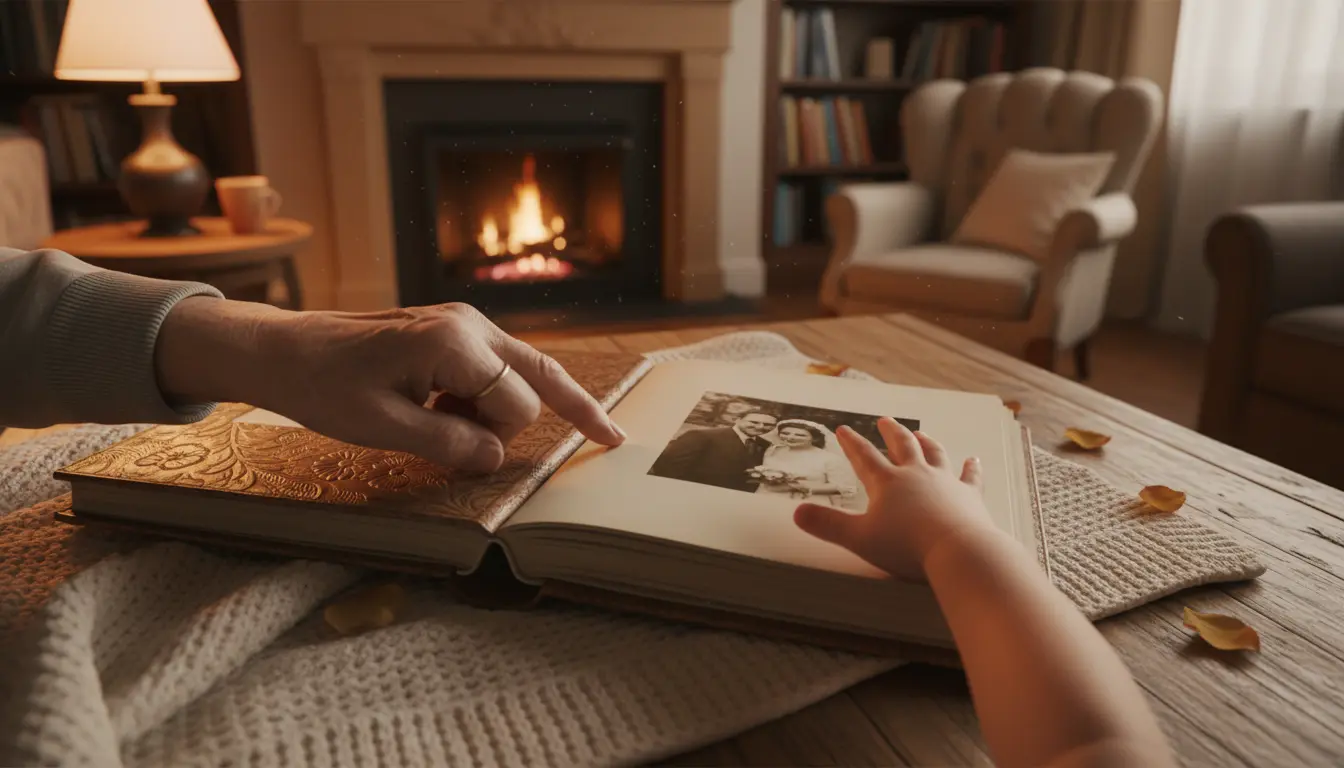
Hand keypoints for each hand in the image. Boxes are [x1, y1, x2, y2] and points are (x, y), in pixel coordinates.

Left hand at [156, 299, 625, 471]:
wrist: (282, 349)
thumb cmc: (324, 387)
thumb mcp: (383, 428)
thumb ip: (448, 443)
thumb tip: (497, 458)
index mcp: (453, 344)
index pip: (518, 403)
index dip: (501, 439)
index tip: (469, 457)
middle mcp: (468, 324)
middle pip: (540, 375)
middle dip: (560, 412)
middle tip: (595, 441)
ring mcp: (462, 320)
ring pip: (520, 372)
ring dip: (500, 410)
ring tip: (447, 427)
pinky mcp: (451, 327)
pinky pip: (493, 366)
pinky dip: (483, 398)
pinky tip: (443, 410)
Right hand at [793, 417, 990, 580]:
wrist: (958, 551)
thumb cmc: (906, 546)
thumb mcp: (859, 538)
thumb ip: (827, 525)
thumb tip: (796, 513)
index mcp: (887, 483)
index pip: (864, 457)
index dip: (852, 443)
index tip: (844, 429)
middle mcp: (916, 475)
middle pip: (902, 446)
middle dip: (891, 432)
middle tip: (884, 420)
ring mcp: (946, 482)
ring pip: (934, 454)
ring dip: (926, 442)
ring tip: (921, 433)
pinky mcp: (969, 496)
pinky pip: (970, 477)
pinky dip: (971, 468)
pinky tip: (973, 460)